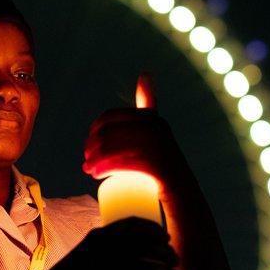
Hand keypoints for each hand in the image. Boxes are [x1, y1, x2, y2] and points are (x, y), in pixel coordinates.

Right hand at [35, 217, 179, 269]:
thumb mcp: (87, 251)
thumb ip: (106, 247)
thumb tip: (128, 248)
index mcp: (99, 236)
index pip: (133, 225)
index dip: (154, 229)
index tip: (166, 236)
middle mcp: (104, 250)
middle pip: (145, 246)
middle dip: (167, 252)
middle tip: (175, 259)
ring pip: (145, 269)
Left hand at [82, 72, 190, 193]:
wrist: (183, 195)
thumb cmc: (161, 164)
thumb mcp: (155, 129)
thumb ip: (150, 103)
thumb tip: (146, 73)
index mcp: (151, 119)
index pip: (110, 117)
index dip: (94, 131)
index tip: (89, 148)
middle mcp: (156, 127)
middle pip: (109, 134)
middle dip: (92, 148)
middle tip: (86, 165)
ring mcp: (158, 145)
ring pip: (113, 148)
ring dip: (95, 160)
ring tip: (89, 171)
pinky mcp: (157, 165)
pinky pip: (124, 161)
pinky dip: (106, 168)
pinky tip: (97, 174)